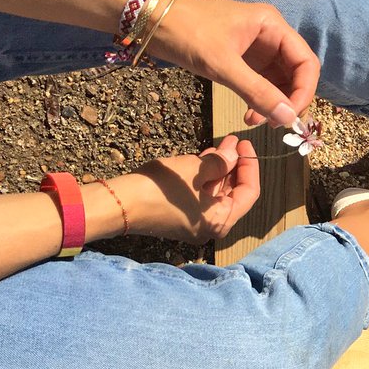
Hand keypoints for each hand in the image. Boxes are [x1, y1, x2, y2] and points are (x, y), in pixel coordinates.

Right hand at [116, 135, 260, 242]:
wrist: (117, 205)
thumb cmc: (160, 189)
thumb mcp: (194, 169)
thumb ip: (220, 162)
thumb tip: (235, 153)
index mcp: (221, 221)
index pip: (249, 193)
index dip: (250, 166)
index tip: (245, 145)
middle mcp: (211, 226)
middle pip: (233, 193)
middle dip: (235, 165)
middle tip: (234, 142)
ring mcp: (195, 222)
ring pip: (216, 192)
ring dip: (219, 168)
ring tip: (222, 144)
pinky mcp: (180, 215)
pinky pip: (200, 194)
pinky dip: (204, 176)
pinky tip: (205, 156)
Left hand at [146, 0, 319, 128]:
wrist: (150, 19)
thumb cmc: (187, 32)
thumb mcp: (222, 64)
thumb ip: (257, 92)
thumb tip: (288, 119)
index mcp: (272, 26)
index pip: (306, 62)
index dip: (304, 92)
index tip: (290, 117)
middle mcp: (271, 36)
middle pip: (297, 73)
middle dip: (289, 101)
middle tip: (275, 125)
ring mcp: (258, 48)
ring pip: (281, 82)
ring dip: (274, 104)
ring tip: (256, 121)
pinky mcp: (244, 59)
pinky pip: (262, 83)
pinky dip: (260, 101)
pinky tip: (249, 115)